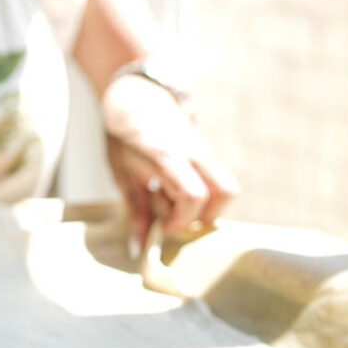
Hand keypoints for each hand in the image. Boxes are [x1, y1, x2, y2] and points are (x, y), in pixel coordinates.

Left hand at [101, 75, 239, 249]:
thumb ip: (134, 212)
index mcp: (166, 157)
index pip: (193, 194)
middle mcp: (192, 152)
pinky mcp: (207, 153)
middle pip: (224, 192)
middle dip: (205, 216)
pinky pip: (218, 180)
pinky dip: (205, 195)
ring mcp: (203, 150)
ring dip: (208, 207)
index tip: (163, 225)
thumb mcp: (122, 174)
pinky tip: (178, 192)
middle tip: (177, 218)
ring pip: (226, 187)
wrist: (136, 99)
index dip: (182, 219)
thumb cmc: (124, 137)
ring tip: (178, 205)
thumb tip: (138, 248)